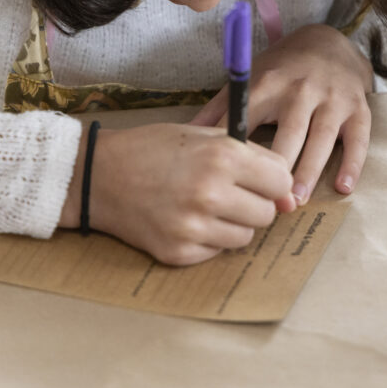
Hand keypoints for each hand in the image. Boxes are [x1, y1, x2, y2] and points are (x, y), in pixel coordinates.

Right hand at [60, 123, 294, 265]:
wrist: (97, 175)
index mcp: (221, 157)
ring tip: (202, 205)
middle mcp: (210, 193)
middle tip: (225, 192)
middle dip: (253, 203)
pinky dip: (207, 239)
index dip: (271, 181)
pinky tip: (184, 219)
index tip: (256, 180)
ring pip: (245, 237)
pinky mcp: (179, 252)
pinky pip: (217, 252)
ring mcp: (194, 227)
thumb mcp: (203, 135)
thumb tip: (289, 197)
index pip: (281, 181)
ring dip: (232, 223)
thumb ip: (251, 159)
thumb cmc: (152, 149)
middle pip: (267, 214)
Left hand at [190, 24, 372, 204]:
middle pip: (290, 132)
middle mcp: (301, 90)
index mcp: (269, 84)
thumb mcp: (250, 80)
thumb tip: (186, 133)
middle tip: (269, 201)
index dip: (241, 152)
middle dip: (280, 167)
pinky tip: (343, 188)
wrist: (329, 43)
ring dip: (310, 170)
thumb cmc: (281, 70)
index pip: (251, 119)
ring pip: (322, 138)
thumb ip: (220, 108)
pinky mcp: (358, 108)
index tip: (230, 181)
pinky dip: (352, 163)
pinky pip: (358, 138)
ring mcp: (333, 99)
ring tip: (298, 199)